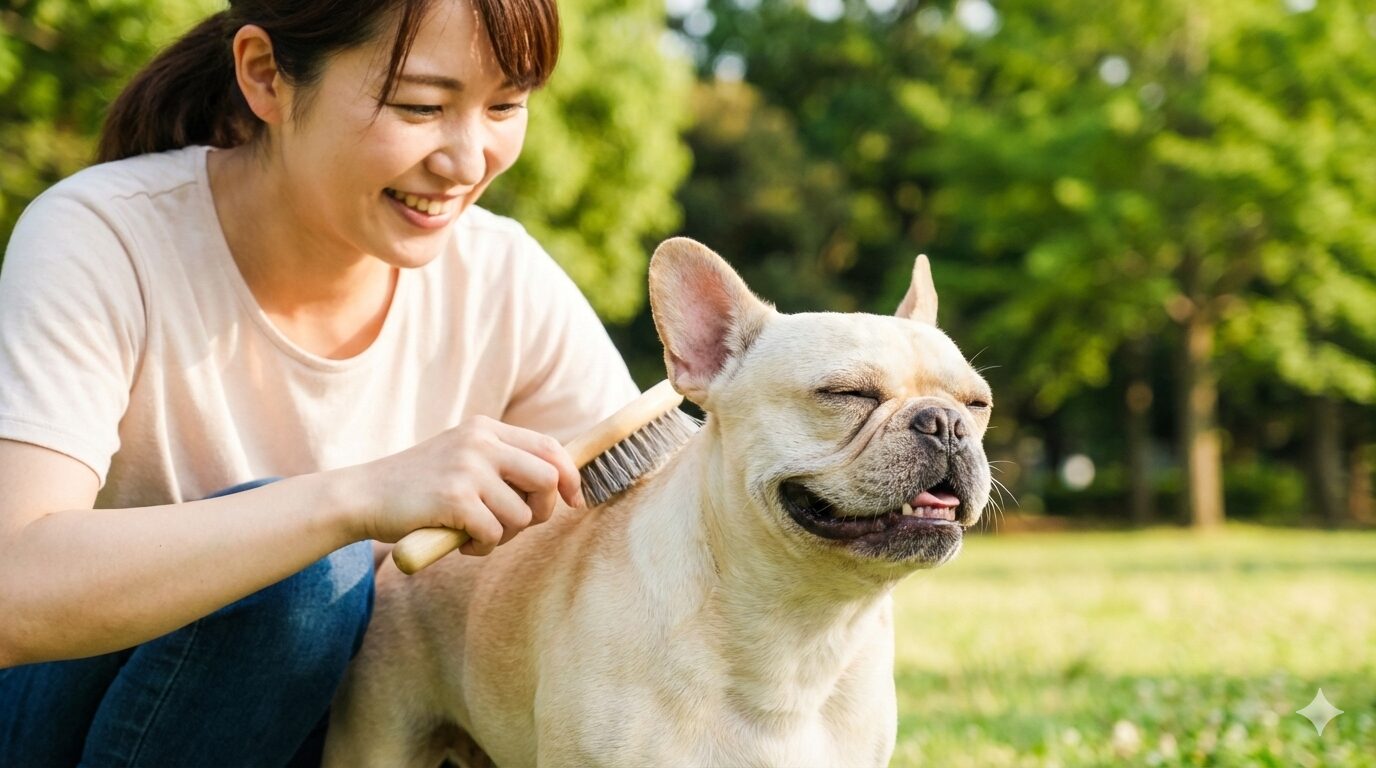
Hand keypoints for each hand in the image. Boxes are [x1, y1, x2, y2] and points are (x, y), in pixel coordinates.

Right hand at [350, 416, 583, 554]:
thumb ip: (502, 465)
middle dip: (542, 512)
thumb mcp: (463, 460)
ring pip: (522, 515)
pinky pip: (493, 534)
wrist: (364, 495)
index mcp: (485, 429)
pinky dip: (480, 547)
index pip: (550, 447)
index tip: (574, 502)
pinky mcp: (454, 498)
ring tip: (475, 534)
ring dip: (503, 536)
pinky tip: (458, 541)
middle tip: (517, 526)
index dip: (570, 477)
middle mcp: (480, 443)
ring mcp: (467, 468)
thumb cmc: (419, 487)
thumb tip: (559, 487)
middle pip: (547, 479)